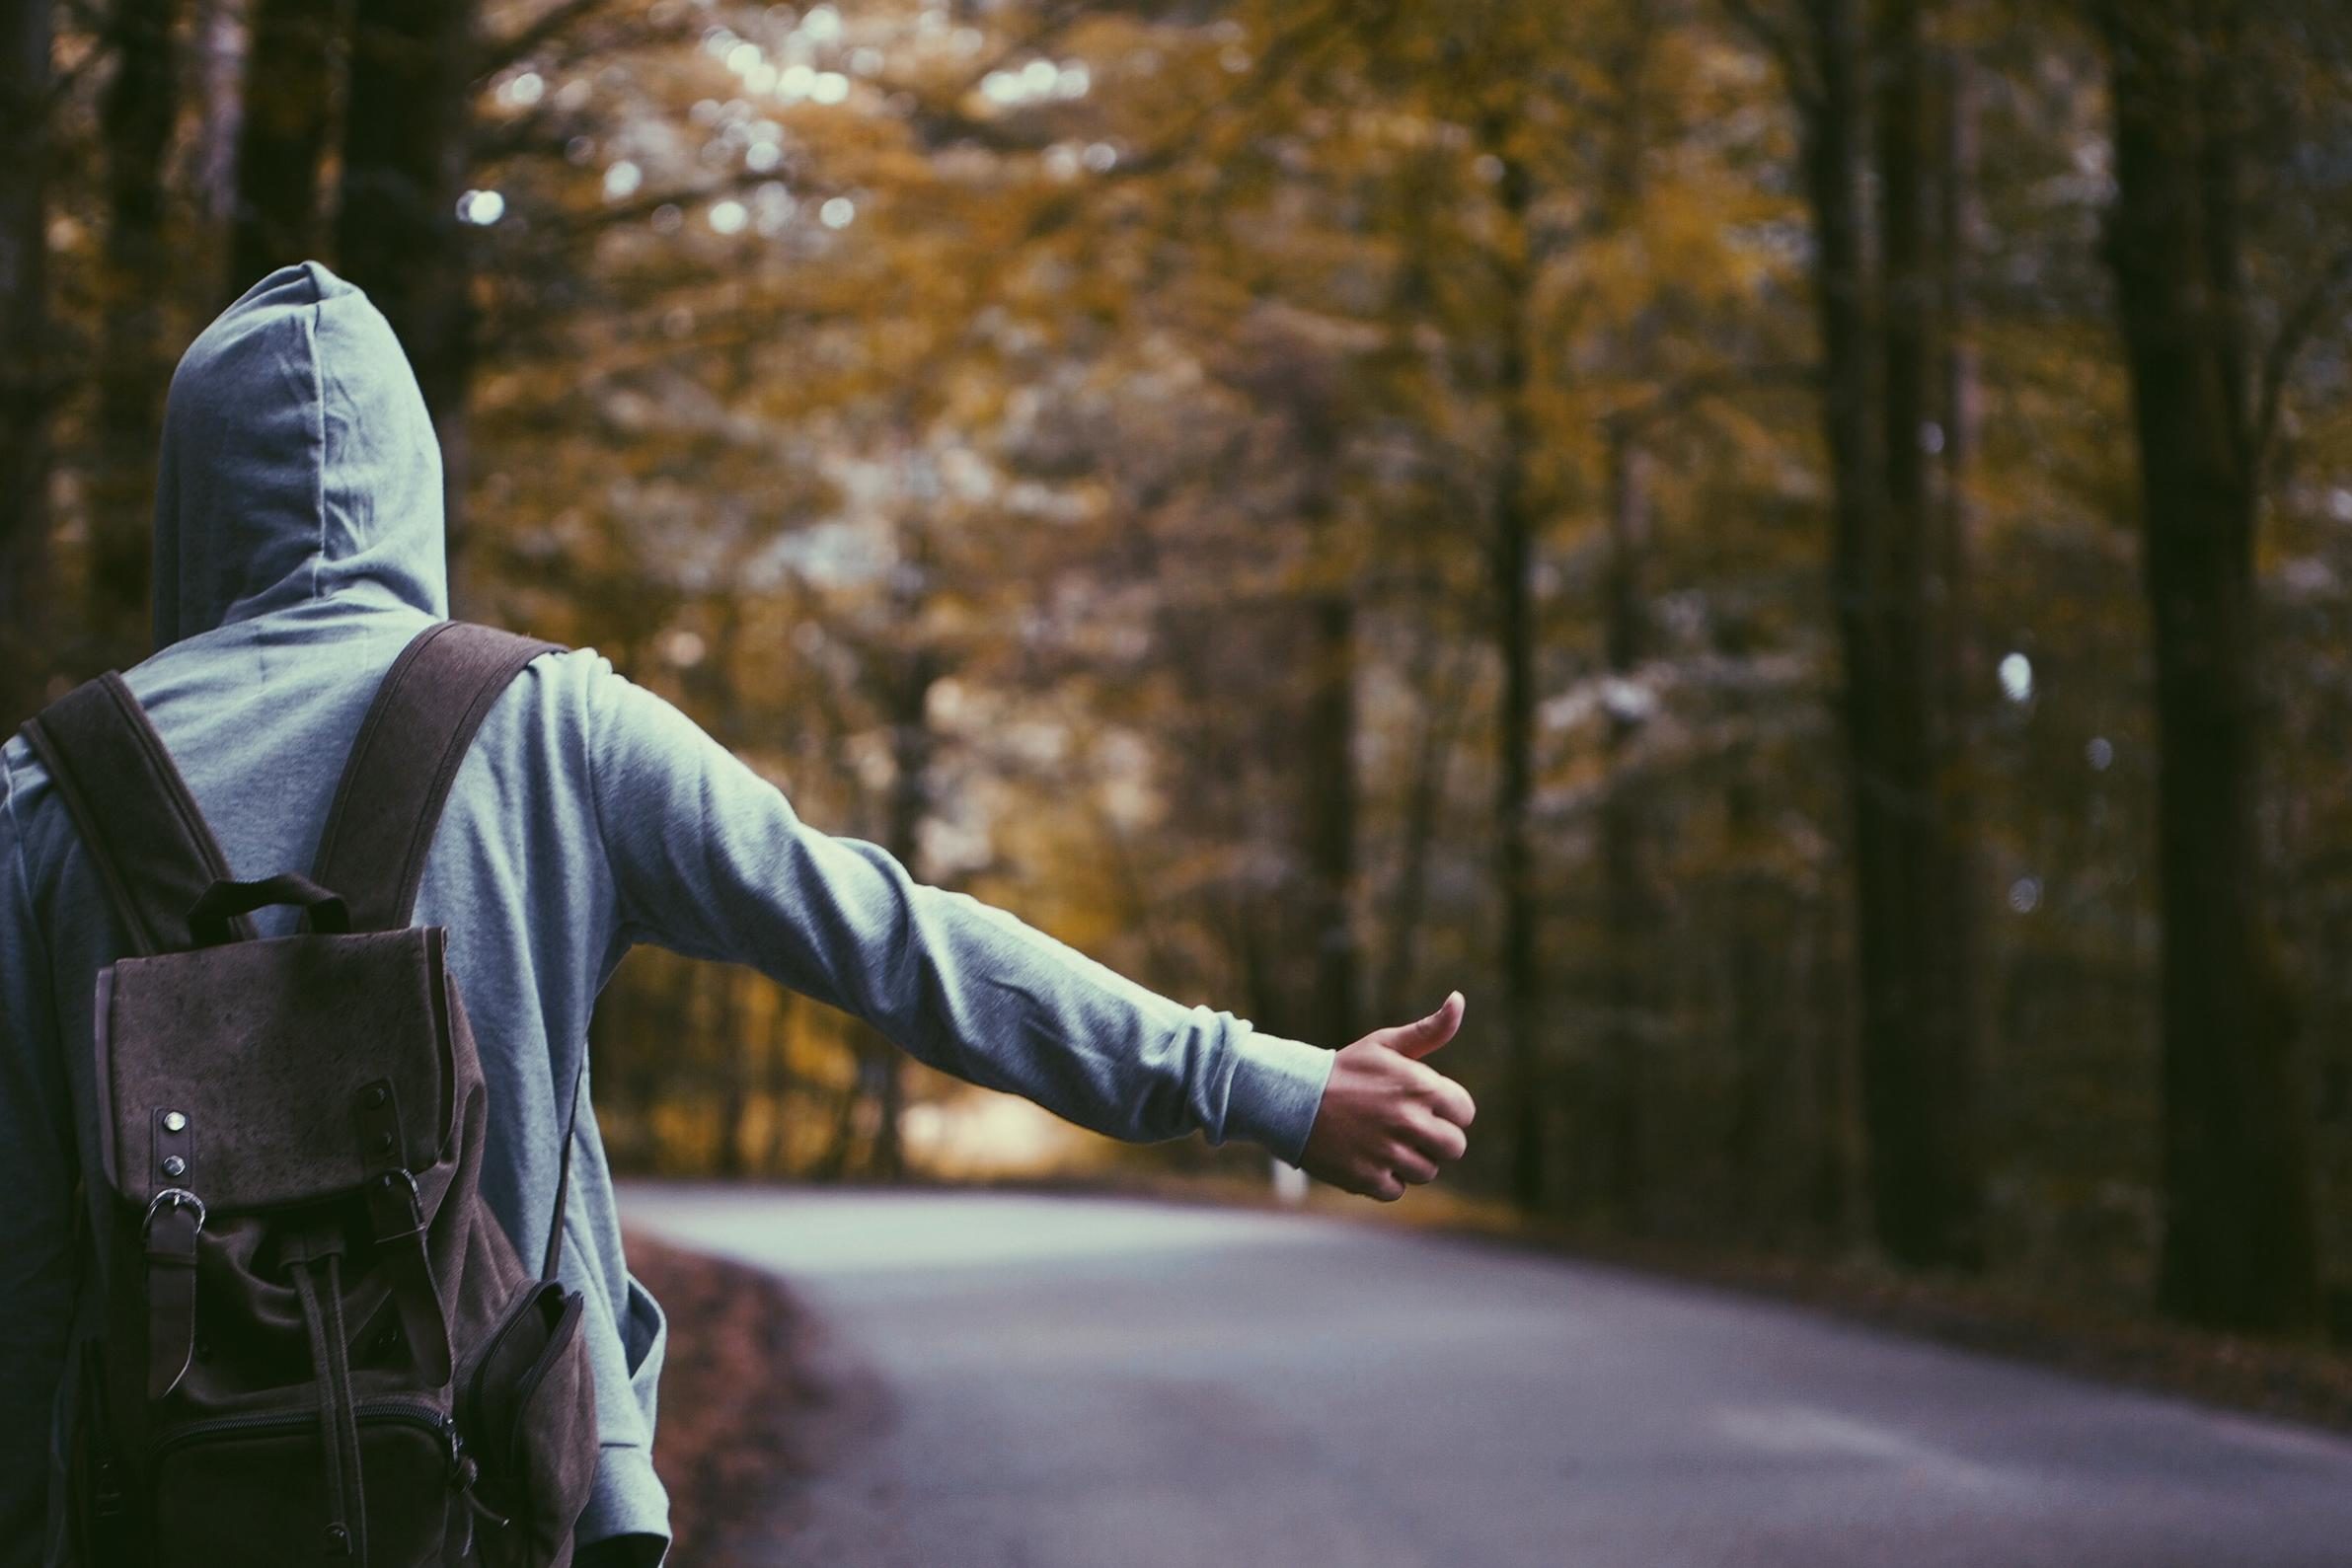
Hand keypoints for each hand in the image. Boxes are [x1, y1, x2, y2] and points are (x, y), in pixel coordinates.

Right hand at [1299, 992, 1473, 1201]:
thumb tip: (1459, 999)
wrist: (1291, 1098)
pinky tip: (1366, 1158)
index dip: (1447, 1110)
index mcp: (1421, 1087)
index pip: (1465, 1113)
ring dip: (1410, 1161)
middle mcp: (1410, 1121)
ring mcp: (1389, 1153)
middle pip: (1454, 1147)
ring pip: (1427, 1172)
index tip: (1423, 1106)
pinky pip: (1397, 1191)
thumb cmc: (1345, 1070)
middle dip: (1435, 1140)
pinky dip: (1384, 1180)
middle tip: (1406, 1128)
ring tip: (1383, 1141)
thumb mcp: (1385, 1044)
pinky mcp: (1368, 1178)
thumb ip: (1429, 1030)